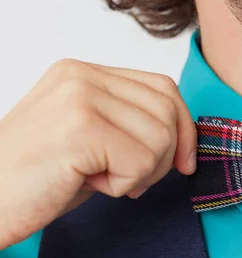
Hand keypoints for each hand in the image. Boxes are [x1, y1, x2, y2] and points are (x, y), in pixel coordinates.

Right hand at [0, 59, 196, 248]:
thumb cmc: (40, 178)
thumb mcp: (92, 139)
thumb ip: (131, 125)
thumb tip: (186, 141)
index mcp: (84, 73)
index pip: (163, 88)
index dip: (185, 128)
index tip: (185, 163)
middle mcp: (81, 76)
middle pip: (167, 111)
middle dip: (165, 157)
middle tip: (129, 180)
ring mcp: (79, 98)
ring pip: (160, 138)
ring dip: (141, 173)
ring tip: (101, 178)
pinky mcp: (79, 128)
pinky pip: (140, 161)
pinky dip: (124, 184)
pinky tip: (89, 183)